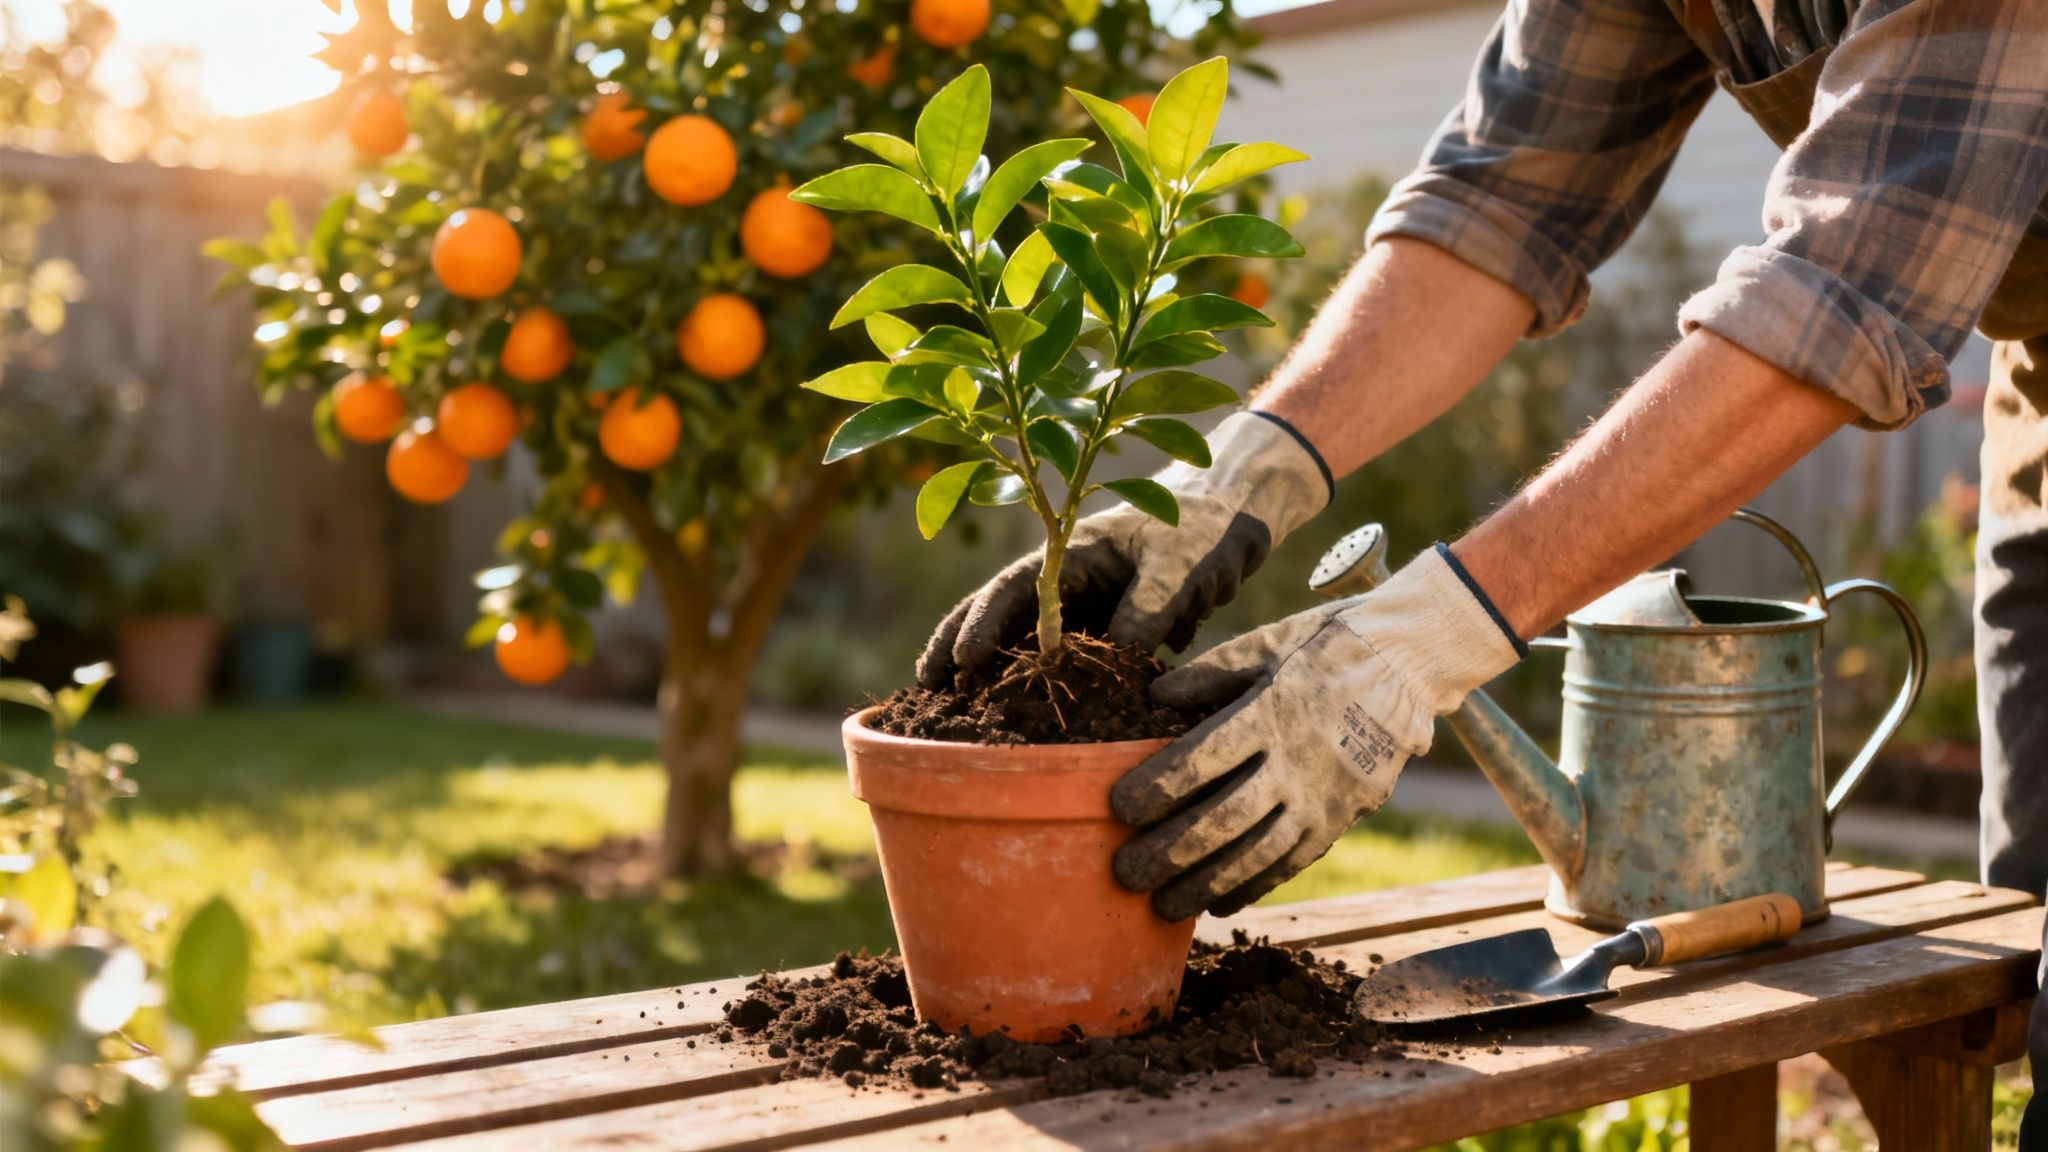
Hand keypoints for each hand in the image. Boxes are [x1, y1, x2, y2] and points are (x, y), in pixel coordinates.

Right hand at [916, 413, 1330, 687]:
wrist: (1237, 518)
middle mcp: (1067, 575)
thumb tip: (1116, 658)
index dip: (983, 625)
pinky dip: (1034, 679)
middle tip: (922, 687)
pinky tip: (1015, 712)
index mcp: (1072, 548)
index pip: (1014, 589)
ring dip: (987, 668)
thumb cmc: (1207, 527)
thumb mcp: (1178, 564)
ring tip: (949, 705)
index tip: (963, 662)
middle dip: (958, 645)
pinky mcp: (1104, 623)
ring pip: (1023, 636)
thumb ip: (1146, 609)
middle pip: (999, 612)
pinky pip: (1062, 655)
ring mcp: (1082, 600)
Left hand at [1110, 545, 1522, 919]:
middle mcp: (1298, 761)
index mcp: (1272, 711)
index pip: (1201, 760)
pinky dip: (1254, 886)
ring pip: (1257, 854)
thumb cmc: (1325, 646)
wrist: (1410, 664)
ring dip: (1205, 885)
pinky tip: (1218, 903)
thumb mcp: (1266, 644)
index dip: (1156, 789)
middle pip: (1223, 820)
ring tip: (1161, 906)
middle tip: (1124, 875)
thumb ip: (1208, 673)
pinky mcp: (1343, 817)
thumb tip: (1154, 700)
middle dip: (1169, 853)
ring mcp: (1324, 796)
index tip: (1118, 809)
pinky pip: (1293, 862)